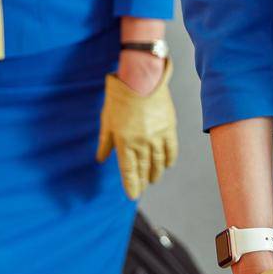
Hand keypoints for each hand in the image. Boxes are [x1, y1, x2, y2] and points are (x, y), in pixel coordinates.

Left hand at [96, 58, 177, 199]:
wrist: (141, 78)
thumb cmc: (119, 97)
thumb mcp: (107, 119)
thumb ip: (105, 141)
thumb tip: (101, 159)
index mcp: (124, 141)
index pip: (128, 170)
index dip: (131, 184)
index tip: (132, 195)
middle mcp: (141, 142)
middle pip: (143, 167)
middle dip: (142, 181)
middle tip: (142, 189)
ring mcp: (157, 135)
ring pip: (158, 160)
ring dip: (156, 172)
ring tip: (154, 179)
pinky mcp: (169, 127)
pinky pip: (171, 148)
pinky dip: (169, 158)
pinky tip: (167, 165)